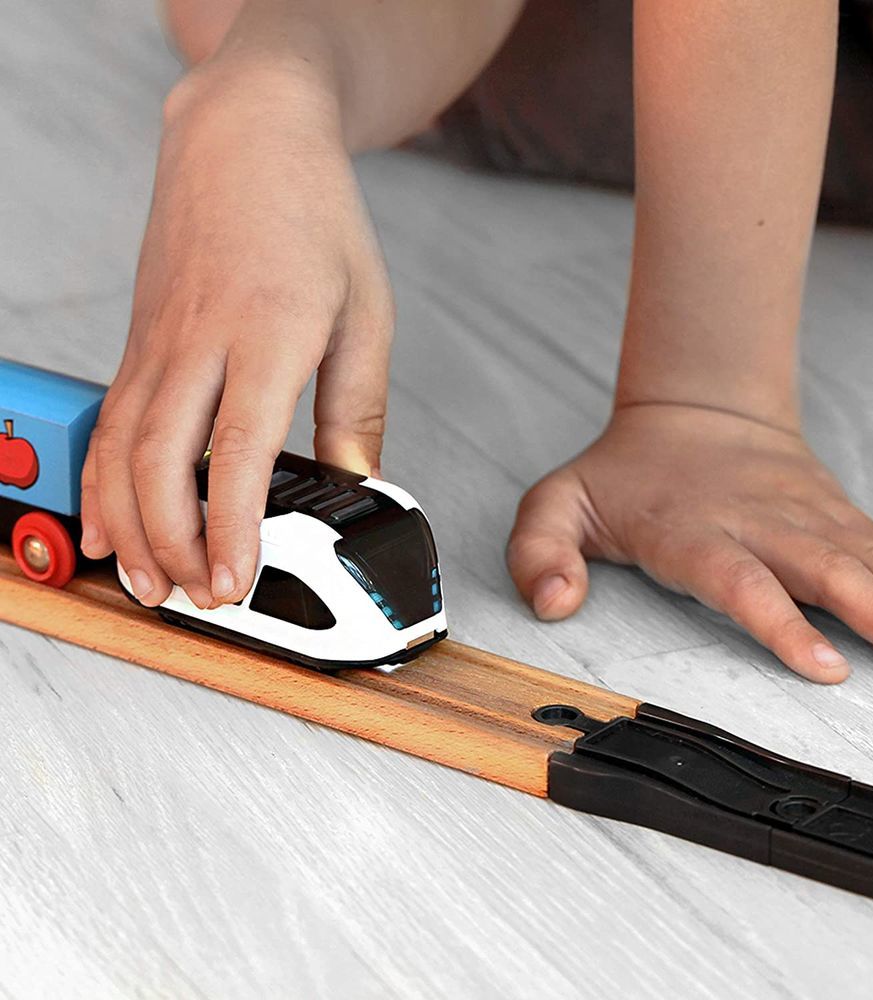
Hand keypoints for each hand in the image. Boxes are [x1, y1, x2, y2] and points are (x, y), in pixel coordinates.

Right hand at [80, 59, 392, 608]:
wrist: (249, 137)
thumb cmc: (314, 217)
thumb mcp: (366, 313)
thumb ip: (358, 406)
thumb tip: (358, 480)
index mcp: (266, 334)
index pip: (237, 452)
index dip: (231, 528)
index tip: (236, 581)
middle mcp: (198, 342)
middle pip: (160, 463)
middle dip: (173, 545)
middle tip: (199, 598)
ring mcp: (158, 340)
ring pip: (120, 448)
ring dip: (129, 526)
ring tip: (148, 583)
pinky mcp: (140, 340)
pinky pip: (109, 422)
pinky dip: (99, 481)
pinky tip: (104, 524)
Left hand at [507, 403, 872, 681]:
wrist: (691, 409)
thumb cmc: (623, 471)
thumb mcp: (556, 504)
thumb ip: (538, 553)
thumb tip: (553, 607)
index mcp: (693, 531)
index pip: (742, 579)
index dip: (782, 622)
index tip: (825, 666)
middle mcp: (760, 523)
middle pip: (829, 570)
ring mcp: (805, 515)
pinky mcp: (835, 512)